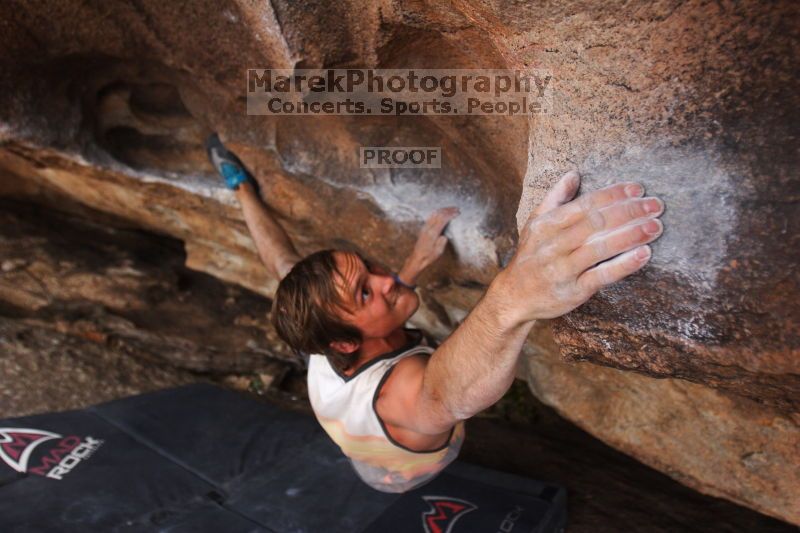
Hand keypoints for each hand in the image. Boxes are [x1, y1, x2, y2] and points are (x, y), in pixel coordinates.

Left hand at [398, 207, 460, 285]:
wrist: (417, 258)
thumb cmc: (428, 256)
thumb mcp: (438, 252)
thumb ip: (442, 243)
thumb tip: (444, 236)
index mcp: (432, 233)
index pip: (442, 219)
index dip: (450, 214)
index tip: (457, 213)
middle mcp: (428, 228)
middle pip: (438, 214)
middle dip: (448, 210)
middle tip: (456, 209)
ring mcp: (425, 227)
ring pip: (434, 214)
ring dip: (443, 210)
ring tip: (451, 209)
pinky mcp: (423, 228)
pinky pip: (431, 216)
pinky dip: (438, 213)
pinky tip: (442, 213)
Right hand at [493, 170, 663, 323]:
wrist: (514, 297)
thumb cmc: (530, 257)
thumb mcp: (534, 224)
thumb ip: (555, 199)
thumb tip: (573, 175)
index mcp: (547, 225)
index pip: (585, 204)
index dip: (613, 195)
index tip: (637, 189)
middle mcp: (554, 244)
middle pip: (596, 223)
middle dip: (629, 212)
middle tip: (656, 205)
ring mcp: (563, 268)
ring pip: (600, 247)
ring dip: (631, 235)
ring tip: (656, 226)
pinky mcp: (573, 291)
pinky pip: (601, 276)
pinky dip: (623, 265)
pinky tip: (644, 254)